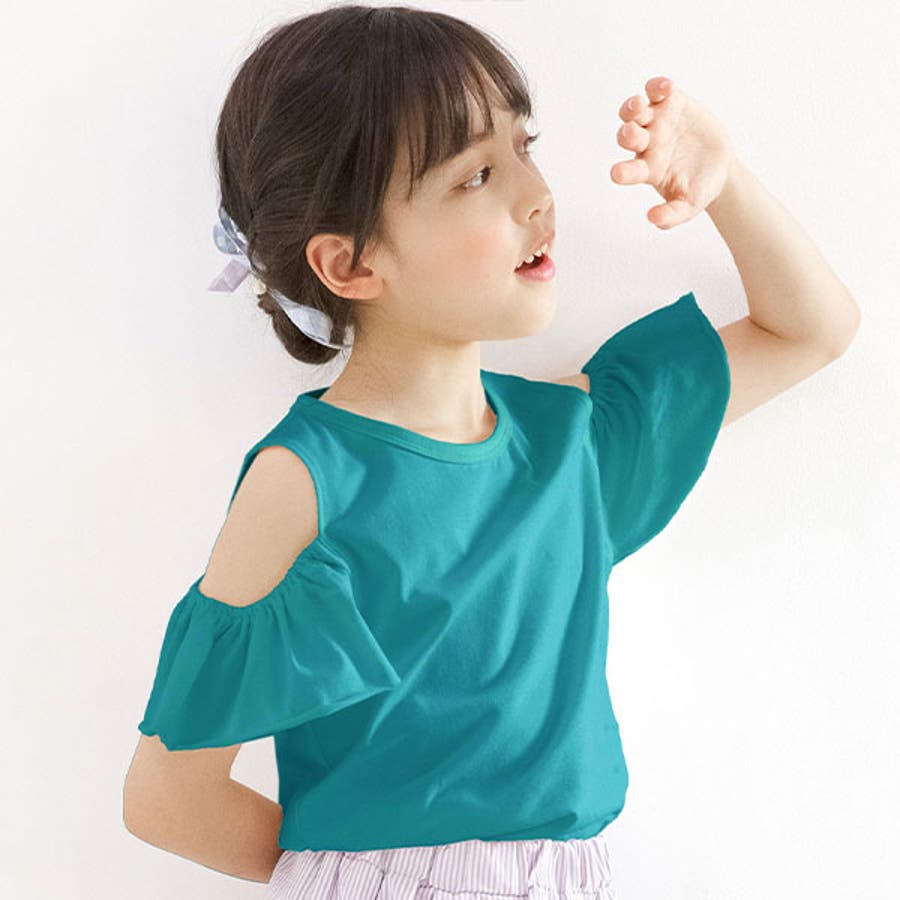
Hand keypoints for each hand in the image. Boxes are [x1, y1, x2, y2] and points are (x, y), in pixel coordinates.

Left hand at [611, 76, 734, 228]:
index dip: (623, 172)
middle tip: (632, 133)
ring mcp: (658, 122)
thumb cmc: (698, 188)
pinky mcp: (673, 103)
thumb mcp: (689, 207)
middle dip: (627, 133)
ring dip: (633, 107)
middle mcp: (647, 145)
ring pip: (636, 110)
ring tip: (639, 105)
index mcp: (647, 169)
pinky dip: (657, 87)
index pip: (629, 170)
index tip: (617, 174)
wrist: (718, 166)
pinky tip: (665, 87)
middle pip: (628, 135)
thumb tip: (652, 219)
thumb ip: (671, 216)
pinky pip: (658, 91)